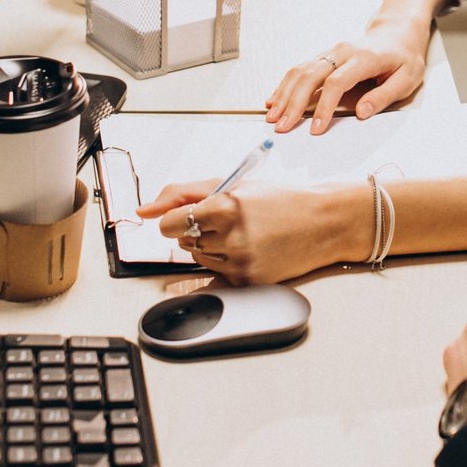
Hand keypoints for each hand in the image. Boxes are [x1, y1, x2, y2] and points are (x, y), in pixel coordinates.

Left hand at [138, 181, 358, 284]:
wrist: (322, 223)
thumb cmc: (279, 201)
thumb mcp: (233, 185)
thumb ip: (182, 193)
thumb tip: (144, 211)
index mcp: (224, 206)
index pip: (169, 223)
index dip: (175, 219)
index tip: (185, 217)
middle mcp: (231, 237)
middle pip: (182, 243)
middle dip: (197, 231)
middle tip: (226, 222)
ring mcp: (240, 262)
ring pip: (198, 259)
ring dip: (211, 247)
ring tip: (242, 235)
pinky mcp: (249, 281)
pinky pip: (218, 275)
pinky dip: (226, 263)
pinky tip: (249, 250)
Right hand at [265, 24, 428, 135]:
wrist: (397, 32)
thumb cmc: (404, 57)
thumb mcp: (407, 78)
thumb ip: (384, 96)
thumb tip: (361, 113)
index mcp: (364, 58)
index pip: (337, 83)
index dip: (324, 107)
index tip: (315, 128)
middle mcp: (343, 52)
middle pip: (310, 76)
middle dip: (293, 103)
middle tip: (282, 126)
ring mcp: (331, 52)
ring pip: (300, 70)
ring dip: (284, 94)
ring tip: (272, 116)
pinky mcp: (325, 56)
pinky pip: (300, 68)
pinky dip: (285, 85)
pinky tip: (275, 99)